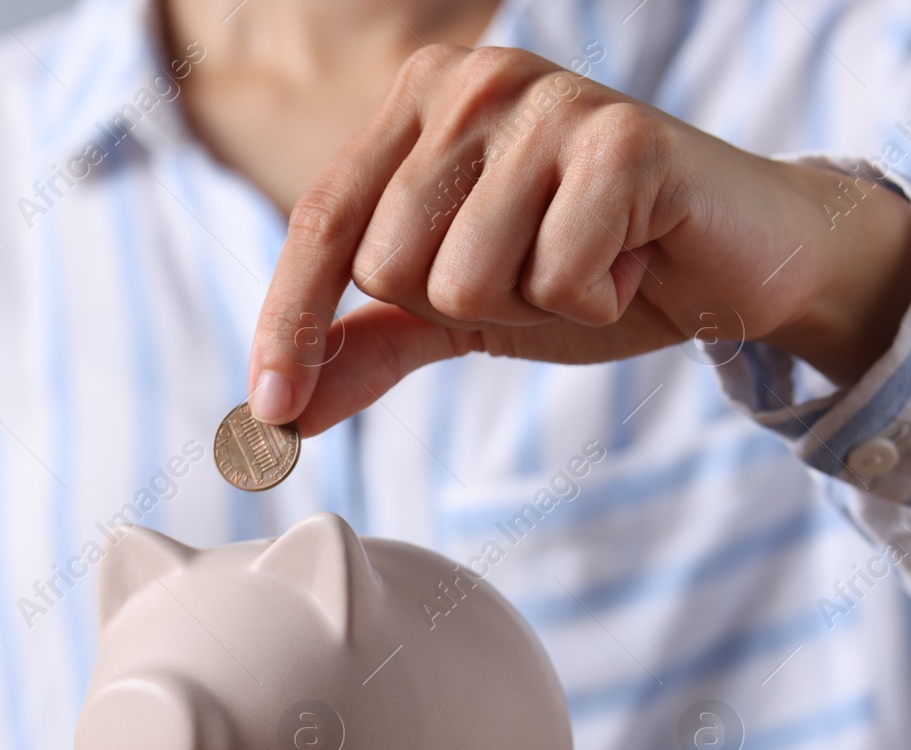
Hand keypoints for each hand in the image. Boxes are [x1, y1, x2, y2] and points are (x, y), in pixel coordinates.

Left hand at [247, 44, 910, 435]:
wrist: (734, 255)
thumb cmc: (588, 262)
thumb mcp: (457, 311)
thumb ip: (368, 345)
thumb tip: (281, 411)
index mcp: (415, 103)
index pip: (318, 223)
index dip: (289, 323)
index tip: (272, 409)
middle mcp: (471, 83)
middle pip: (389, 264)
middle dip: (461, 305)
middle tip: (532, 268)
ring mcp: (547, 100)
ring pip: (464, 280)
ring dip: (529, 305)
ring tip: (583, 258)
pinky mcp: (624, 139)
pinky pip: (554, 277)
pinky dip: (594, 298)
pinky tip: (630, 256)